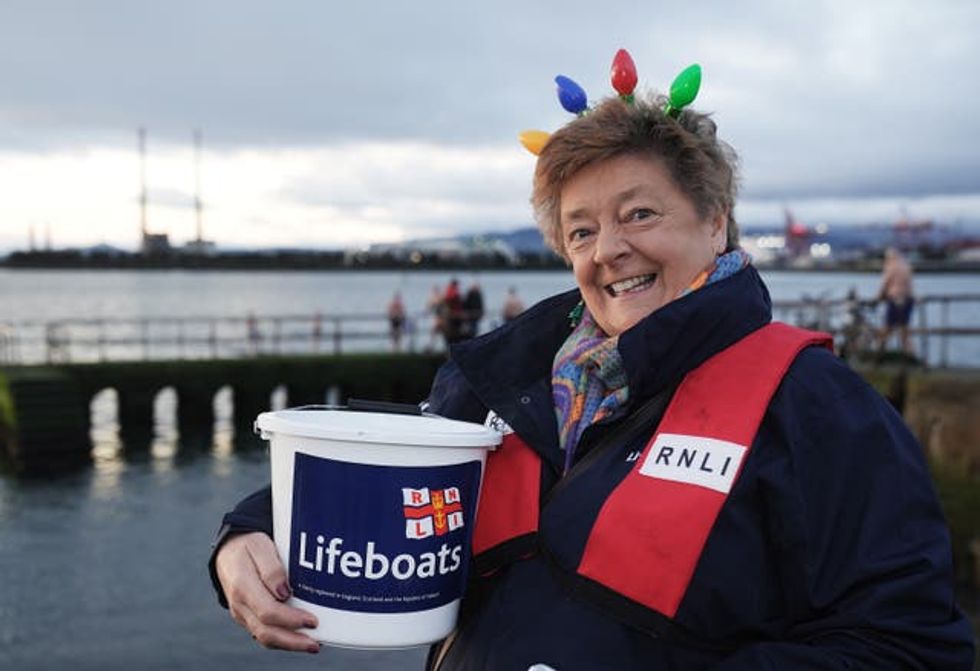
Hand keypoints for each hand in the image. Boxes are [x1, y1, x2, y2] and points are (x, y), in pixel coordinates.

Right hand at [215, 532, 320, 652]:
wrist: (228, 550)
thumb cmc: (248, 546)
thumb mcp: (260, 546)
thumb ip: (272, 568)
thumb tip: (284, 592)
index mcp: (243, 586)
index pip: (267, 611)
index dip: (291, 619)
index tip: (312, 620)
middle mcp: (240, 605)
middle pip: (266, 632)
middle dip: (292, 641)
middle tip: (315, 644)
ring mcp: (243, 614)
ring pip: (264, 637)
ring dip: (288, 644)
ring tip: (311, 644)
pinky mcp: (248, 617)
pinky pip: (264, 633)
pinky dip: (282, 639)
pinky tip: (299, 638)